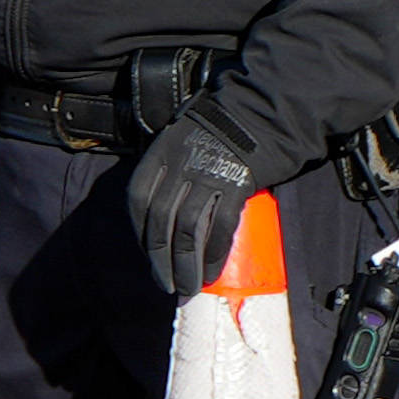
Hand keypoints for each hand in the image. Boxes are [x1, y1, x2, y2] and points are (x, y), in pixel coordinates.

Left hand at [118, 108, 265, 303]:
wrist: (260, 112)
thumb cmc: (220, 130)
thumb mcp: (180, 139)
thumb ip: (168, 168)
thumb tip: (164, 212)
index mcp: (160, 154)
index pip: (138, 200)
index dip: (140, 232)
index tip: (149, 255)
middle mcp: (179, 165)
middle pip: (160, 220)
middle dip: (161, 258)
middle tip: (166, 284)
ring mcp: (207, 175)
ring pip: (188, 229)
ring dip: (185, 264)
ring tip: (188, 287)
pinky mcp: (235, 184)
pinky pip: (219, 227)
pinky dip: (213, 254)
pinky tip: (211, 272)